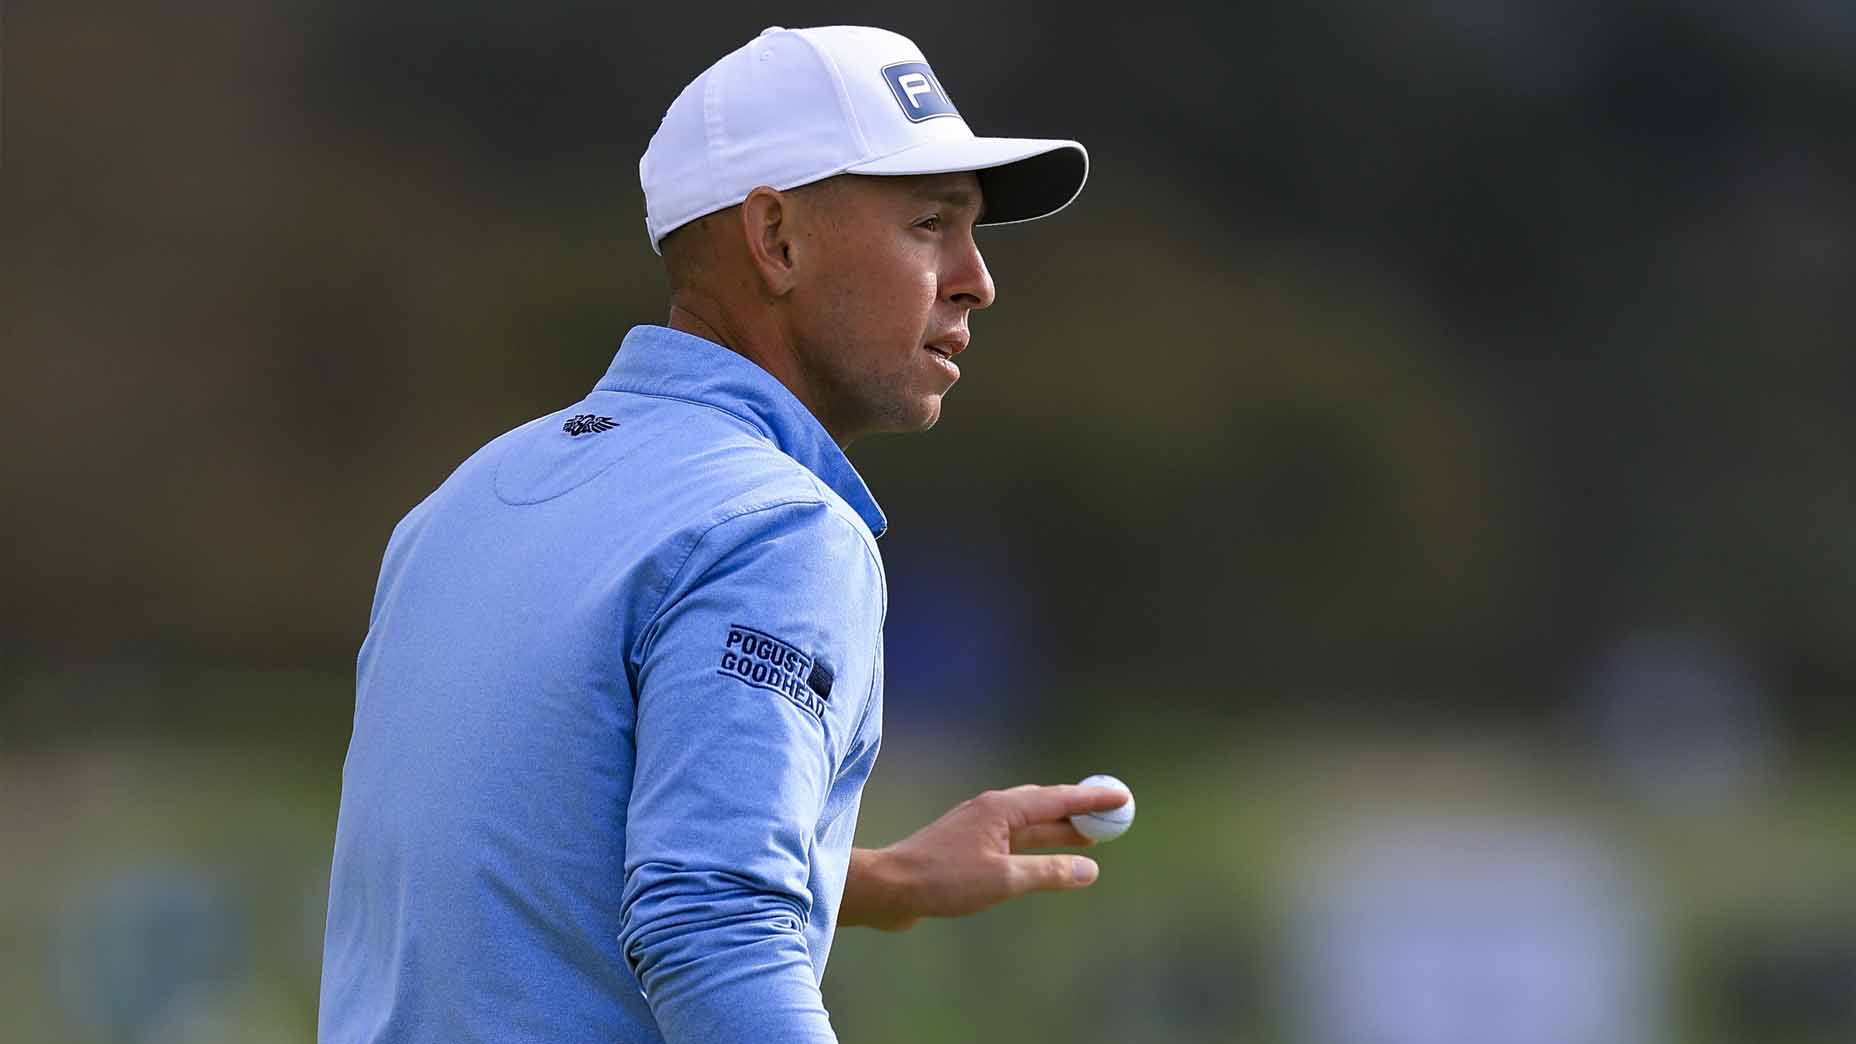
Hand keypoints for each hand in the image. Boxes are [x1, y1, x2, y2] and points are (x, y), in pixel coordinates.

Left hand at [840, 783, 1131, 931]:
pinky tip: (1043, 856)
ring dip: (1058, 830)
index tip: (1122, 797)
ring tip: (1087, 838)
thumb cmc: (943, 880)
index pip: (1058, 799)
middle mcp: (991, 810)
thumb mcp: (1004, 880)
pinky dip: (1037, 845)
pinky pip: (1014, 840)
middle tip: (1111, 818)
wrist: (891, 887)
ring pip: (1029, 825)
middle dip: (1078, 812)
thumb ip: (1049, 873)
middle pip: (1045, 807)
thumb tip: (1090, 869)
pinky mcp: (967, 846)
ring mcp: (978, 827)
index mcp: (1002, 809)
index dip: (1092, 801)